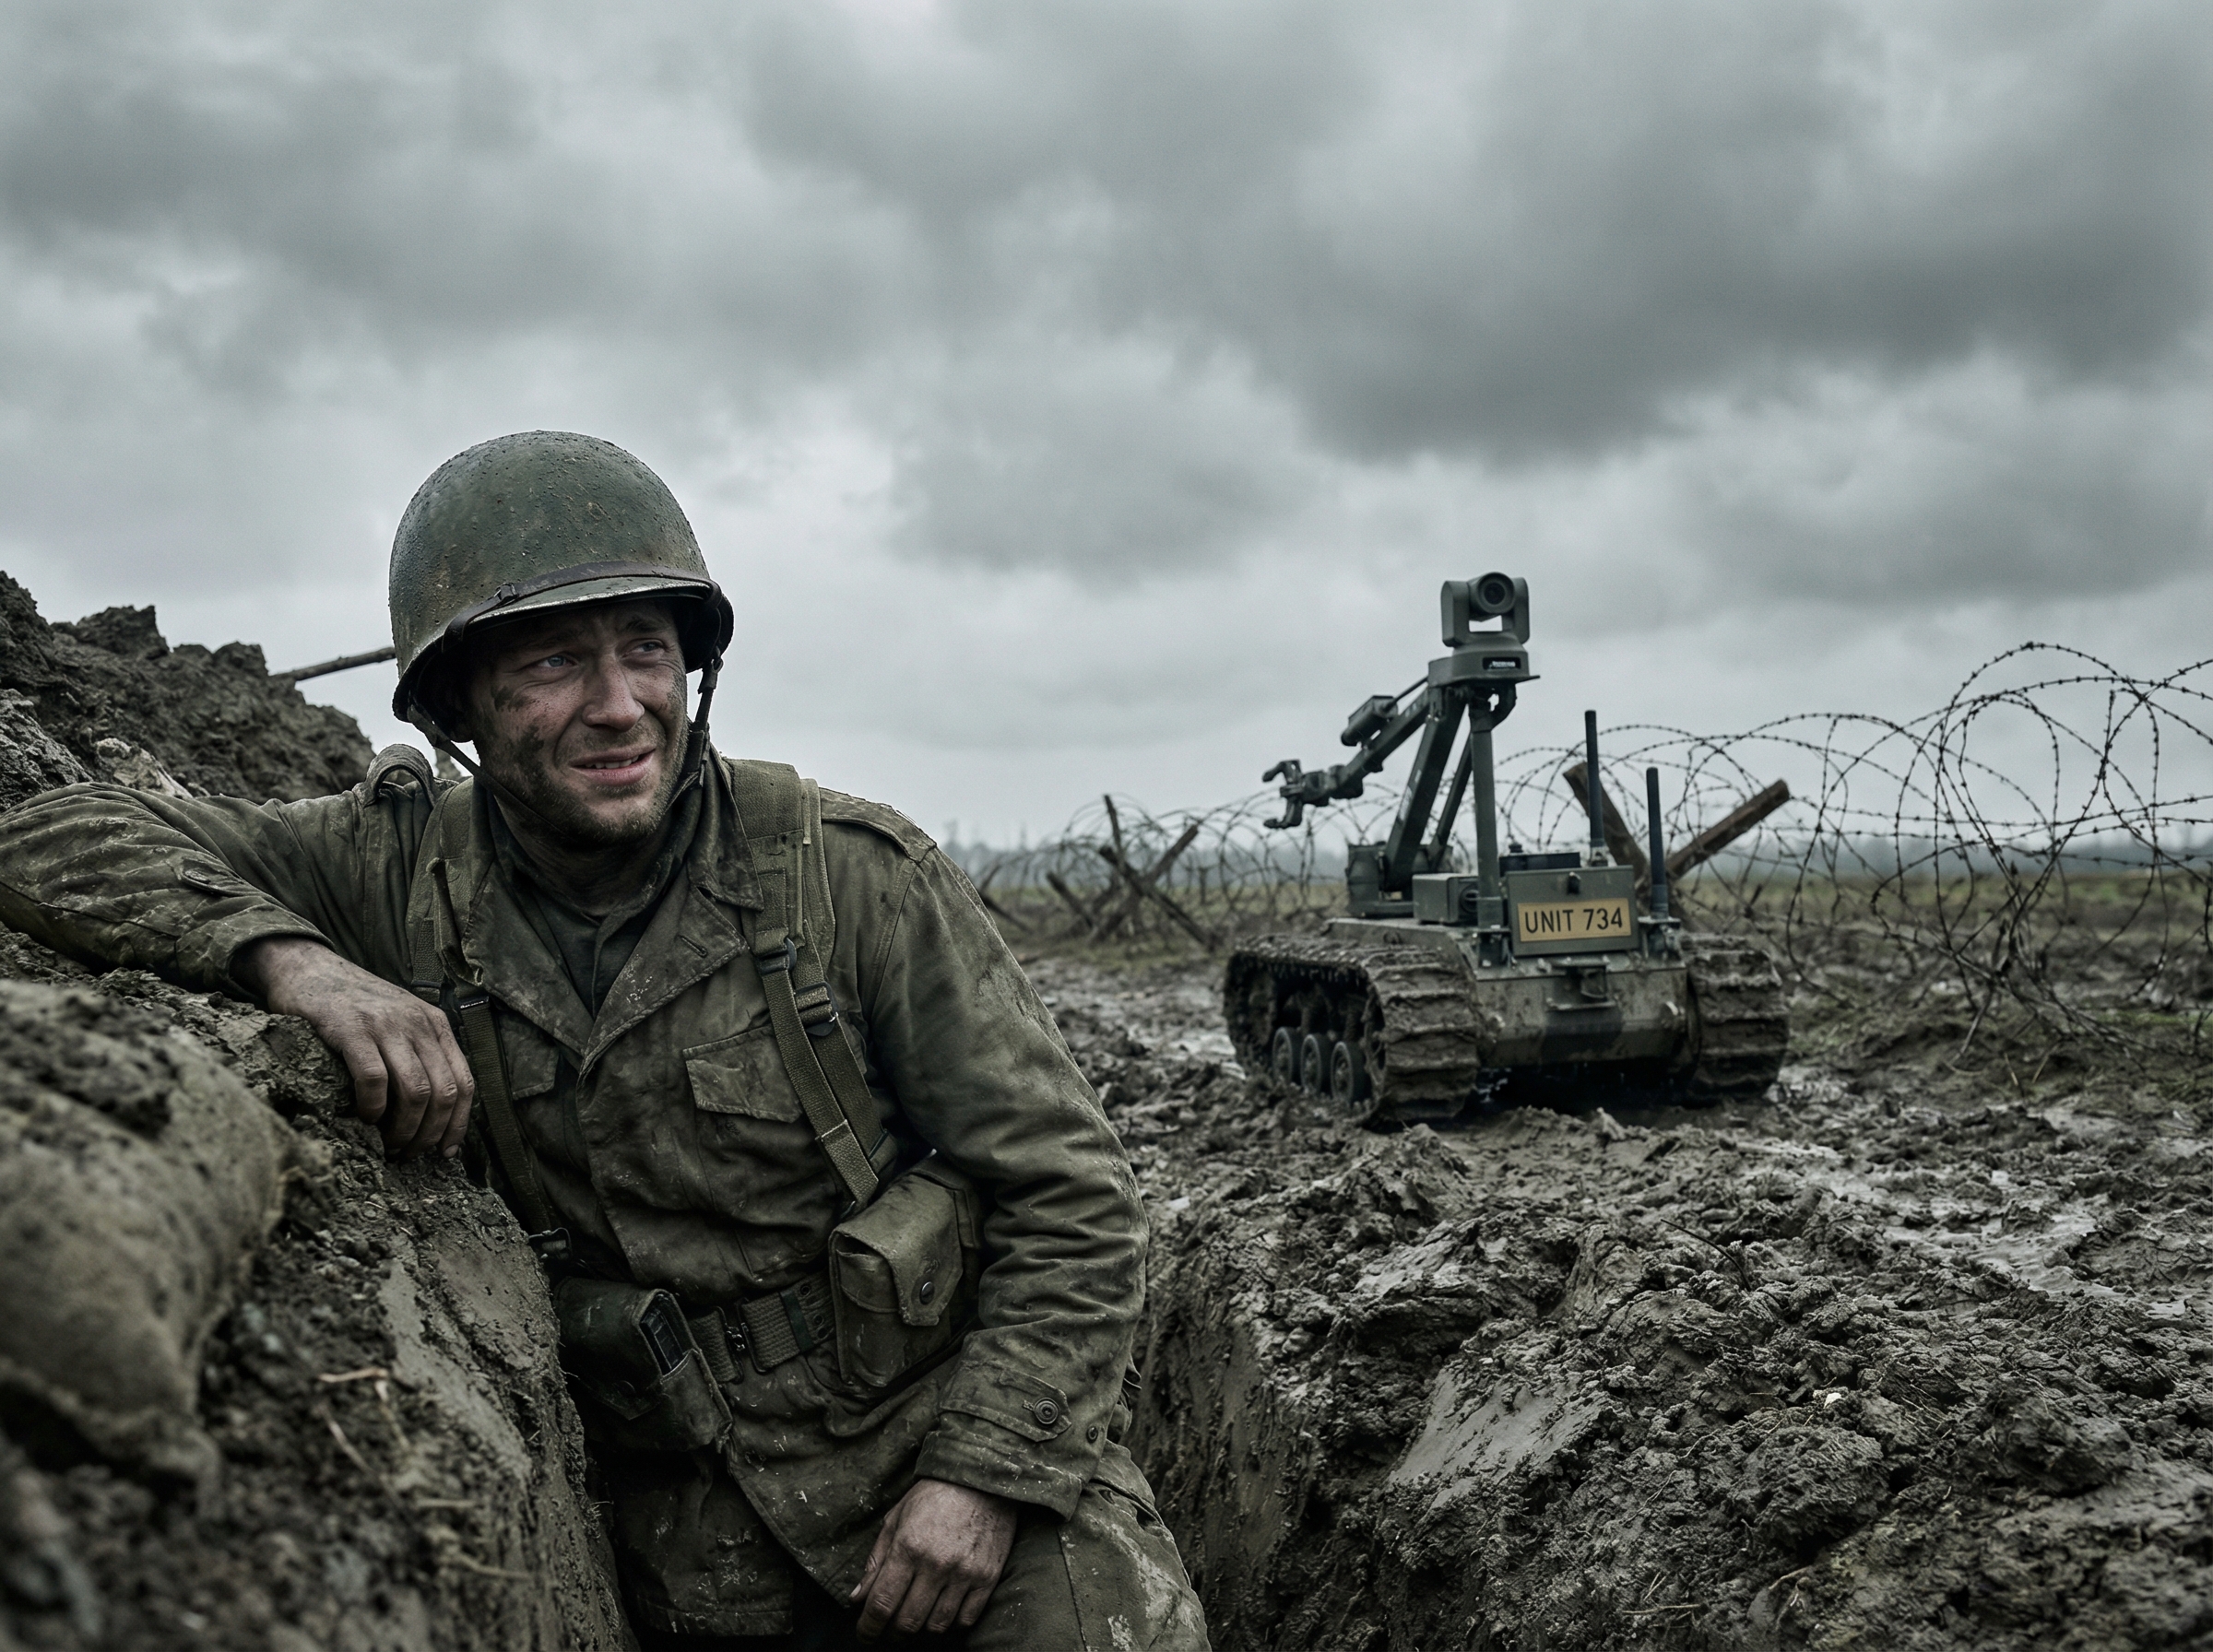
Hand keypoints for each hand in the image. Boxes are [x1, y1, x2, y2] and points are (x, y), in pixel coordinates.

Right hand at [239, 937, 475, 1158]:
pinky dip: (373, 1109)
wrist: (309, 968)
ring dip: (403, 1129)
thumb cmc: (353, 1006)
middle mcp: (418, 1023)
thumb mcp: (400, 1022)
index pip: (464, 1083)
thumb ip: (418, 1054)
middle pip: (444, 1093)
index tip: (446, 1153)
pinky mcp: (351, 1029)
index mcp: (436, 1025)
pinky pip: (375, 1080)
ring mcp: (386, 1025)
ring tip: (387, 1145)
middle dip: (429, 1134)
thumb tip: (431, 1113)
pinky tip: (364, 1119)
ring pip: (416, 1091)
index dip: (458, 1124)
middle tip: (408, 1155)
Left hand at [850, 1478, 1018, 1640]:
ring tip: (916, 1618)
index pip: (881, 1604)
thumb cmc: (934, 1495)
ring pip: (936, 1625)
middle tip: (889, 1629)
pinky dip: (951, 1623)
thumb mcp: (896, 1519)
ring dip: (921, 1629)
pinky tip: (942, 1611)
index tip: (865, 1634)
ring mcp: (964, 1573)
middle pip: (907, 1622)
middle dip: (892, 1633)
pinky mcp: (987, 1577)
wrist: (983, 1478)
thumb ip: (876, 1561)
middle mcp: (935, 1564)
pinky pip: (966, 1619)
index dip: (868, 1628)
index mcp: (908, 1547)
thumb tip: (857, 1598)